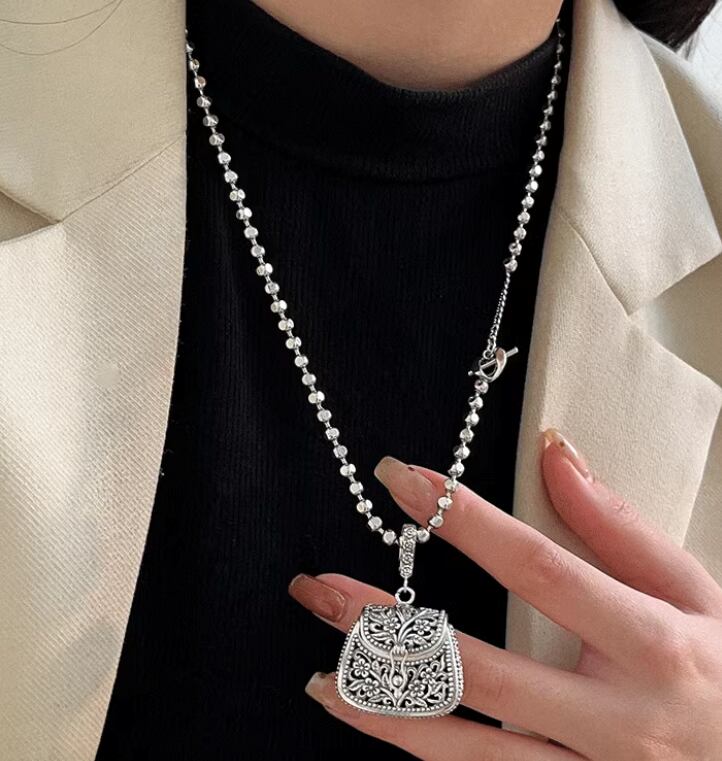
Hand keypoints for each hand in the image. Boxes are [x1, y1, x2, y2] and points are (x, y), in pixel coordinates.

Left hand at [288, 428, 721, 759]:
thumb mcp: (695, 591)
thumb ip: (618, 524)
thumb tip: (554, 452)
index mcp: (649, 644)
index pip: (537, 568)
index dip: (464, 520)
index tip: (402, 480)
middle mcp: (615, 722)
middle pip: (479, 669)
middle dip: (389, 627)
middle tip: (320, 591)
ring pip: (468, 751)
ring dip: (385, 711)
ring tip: (320, 678)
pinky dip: (426, 754)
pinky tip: (380, 724)